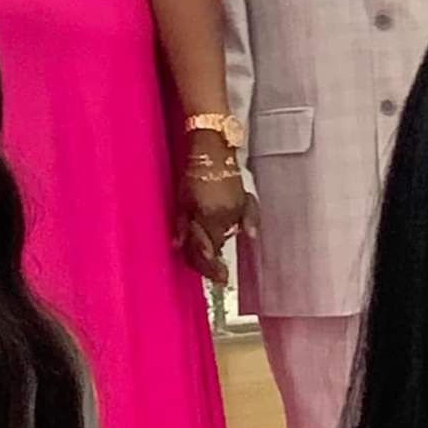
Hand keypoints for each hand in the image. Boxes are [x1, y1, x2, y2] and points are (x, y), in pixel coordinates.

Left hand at [175, 131, 245, 279]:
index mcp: (208, 218)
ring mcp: (238, 208)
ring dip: (222, 239)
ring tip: (215, 244)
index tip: (216, 279)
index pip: (206, 250)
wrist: (213, 148)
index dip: (207, 266)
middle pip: (218, 244)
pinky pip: (247, 218)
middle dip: (212, 254)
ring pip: (230, 233)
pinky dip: (246, 226)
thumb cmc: (192, 173)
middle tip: (212, 267)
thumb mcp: (182, 200)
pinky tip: (248, 234)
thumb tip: (179, 248)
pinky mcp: (246, 199)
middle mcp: (226, 217)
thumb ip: (183, 226)